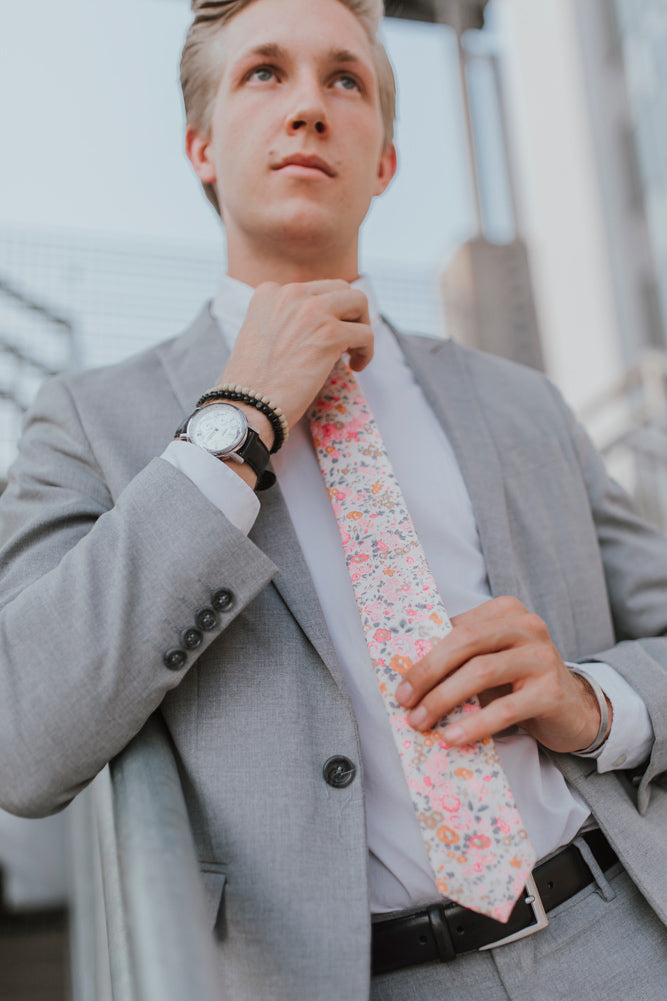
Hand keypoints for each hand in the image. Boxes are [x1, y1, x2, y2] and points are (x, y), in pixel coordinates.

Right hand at [216, 280, 373, 446]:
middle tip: (345, 341)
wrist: (248, 405)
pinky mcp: (330, 333)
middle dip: (348, 313)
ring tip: (352, 352)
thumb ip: (285, 319)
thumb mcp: (260, 334)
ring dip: (361, 326)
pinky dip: (366, 351)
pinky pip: (366, 333)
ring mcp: (312, 311)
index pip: (313, 289)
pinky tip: (355, 367)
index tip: (323, 334)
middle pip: (340, 289)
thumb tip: (319, 323)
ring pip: (359, 302)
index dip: (325, 312)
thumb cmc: (253, 382)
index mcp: (270, 292)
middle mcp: (290, 293)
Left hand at [395, 596, 611, 752]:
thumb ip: (459, 658)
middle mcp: (527, 626)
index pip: (457, 629)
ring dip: (444, 699)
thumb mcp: (490, 660)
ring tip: (421, 722)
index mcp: (505, 611)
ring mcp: (542, 656)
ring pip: (482, 672)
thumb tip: (408, 677)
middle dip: (428, 672)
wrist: (573, 709)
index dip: (424, 655)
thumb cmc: (519, 682)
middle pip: (466, 643)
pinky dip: (475, 723)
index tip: (400, 684)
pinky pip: (506, 708)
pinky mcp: (552, 691)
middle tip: (404, 701)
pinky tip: (453, 736)